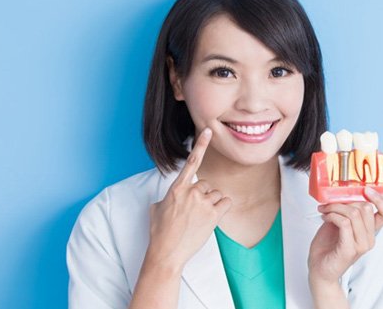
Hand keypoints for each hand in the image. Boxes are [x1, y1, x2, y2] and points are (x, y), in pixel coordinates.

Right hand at [146, 128, 232, 272]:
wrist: (167, 252)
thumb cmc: (160, 232)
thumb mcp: (156, 208)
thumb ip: (167, 197)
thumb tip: (169, 198)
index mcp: (177, 187)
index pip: (191, 161)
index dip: (200, 144)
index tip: (208, 131)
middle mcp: (191, 191)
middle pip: (206, 184)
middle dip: (202, 196)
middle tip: (193, 212)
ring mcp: (203, 202)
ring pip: (217, 194)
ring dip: (212, 204)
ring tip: (199, 218)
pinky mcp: (214, 215)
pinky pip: (226, 203)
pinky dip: (222, 209)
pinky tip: (212, 217)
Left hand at [308, 187, 382, 284]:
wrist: (319, 268)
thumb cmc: (328, 245)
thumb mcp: (338, 223)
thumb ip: (346, 211)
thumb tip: (344, 194)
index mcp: (369, 231)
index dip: (380, 199)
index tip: (365, 189)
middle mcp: (369, 238)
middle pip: (366, 208)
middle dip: (344, 200)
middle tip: (329, 204)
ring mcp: (361, 245)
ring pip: (354, 213)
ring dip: (334, 207)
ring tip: (324, 210)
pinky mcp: (349, 249)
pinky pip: (344, 223)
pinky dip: (332, 215)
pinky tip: (325, 218)